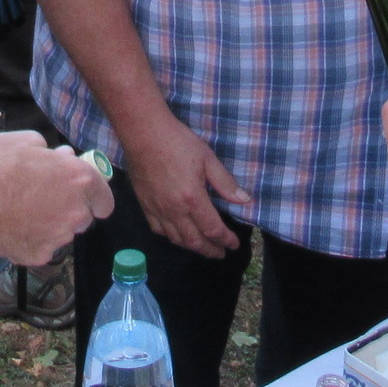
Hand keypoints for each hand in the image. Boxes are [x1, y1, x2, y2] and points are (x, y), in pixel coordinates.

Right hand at [0, 131, 115, 264]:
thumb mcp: (23, 141)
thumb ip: (50, 150)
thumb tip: (61, 157)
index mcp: (79, 179)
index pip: (104, 198)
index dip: (94, 195)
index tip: (82, 194)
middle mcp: (76, 212)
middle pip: (84, 216)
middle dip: (70, 208)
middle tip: (42, 198)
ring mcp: (58, 238)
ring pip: (62, 232)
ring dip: (51, 224)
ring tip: (21, 212)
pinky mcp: (39, 256)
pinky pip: (42, 247)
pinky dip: (31, 240)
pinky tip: (11, 227)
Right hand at [120, 111, 250, 257]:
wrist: (143, 133)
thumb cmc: (178, 142)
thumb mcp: (208, 159)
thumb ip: (225, 183)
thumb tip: (244, 200)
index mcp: (193, 199)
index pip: (212, 229)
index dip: (225, 240)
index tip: (234, 244)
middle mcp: (174, 210)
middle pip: (194, 241)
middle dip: (210, 250)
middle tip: (220, 253)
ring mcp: (157, 210)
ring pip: (176, 239)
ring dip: (192, 247)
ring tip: (202, 247)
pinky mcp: (144, 205)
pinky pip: (158, 230)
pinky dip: (170, 237)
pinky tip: (176, 235)